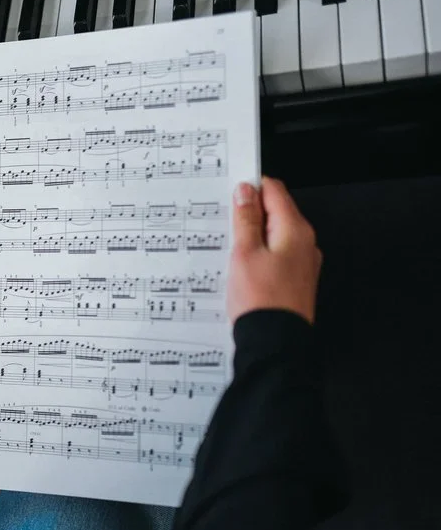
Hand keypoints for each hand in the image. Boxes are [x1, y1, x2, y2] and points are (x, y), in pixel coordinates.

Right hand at [228, 178, 321, 323]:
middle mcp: (305, 243)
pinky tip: (242, 265)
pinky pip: (276, 255)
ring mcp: (302, 262)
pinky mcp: (295, 278)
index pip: (275, 191)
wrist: (274, 343)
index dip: (251, 187)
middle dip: (250, 212)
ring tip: (230, 246)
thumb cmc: (261, 300)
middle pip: (276, 212)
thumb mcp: (244, 253)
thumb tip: (245, 192)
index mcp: (295, 230)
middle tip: (224, 222)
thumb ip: (246, 220)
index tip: (230, 192)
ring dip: (253, 234)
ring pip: (275, 234)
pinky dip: (259, 253)